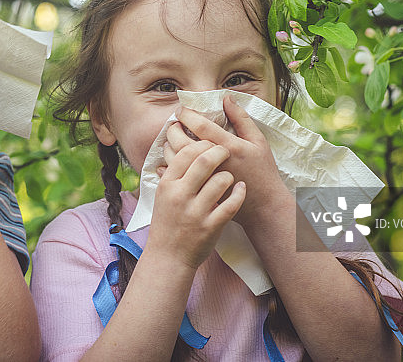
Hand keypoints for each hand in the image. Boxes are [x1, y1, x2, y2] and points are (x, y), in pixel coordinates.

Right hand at [146, 139, 245, 271]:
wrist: (168, 257)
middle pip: (204, 162)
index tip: (210, 145)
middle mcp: (180, 196)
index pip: (186, 153)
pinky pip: (231, 204)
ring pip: (221, 181)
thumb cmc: (167, 223)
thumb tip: (175, 144)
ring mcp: (196, 213)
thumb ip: (171, 173)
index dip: (202, 144)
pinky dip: (239, 193)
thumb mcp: (162, 195)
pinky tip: (241, 188)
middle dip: (219, 152)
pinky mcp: (211, 227)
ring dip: (229, 175)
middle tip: (225, 152)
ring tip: (229, 176)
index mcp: (167, 185)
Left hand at [165, 95, 285, 222]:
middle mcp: (213, 163)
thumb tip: (226, 98)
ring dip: (169, 145)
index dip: (187, 115)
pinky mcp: (199, 191)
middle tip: (173, 124)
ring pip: (176, 159)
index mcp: (228, 147)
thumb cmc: (262, 171)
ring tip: (171, 138)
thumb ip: (241, 119)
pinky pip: (177, 177)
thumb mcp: (258, 141)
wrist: (263, 205)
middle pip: (182, 142)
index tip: (182, 110)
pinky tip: (172, 158)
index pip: (200, 126)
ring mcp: (204, 179)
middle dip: (173, 129)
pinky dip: (169, 165)